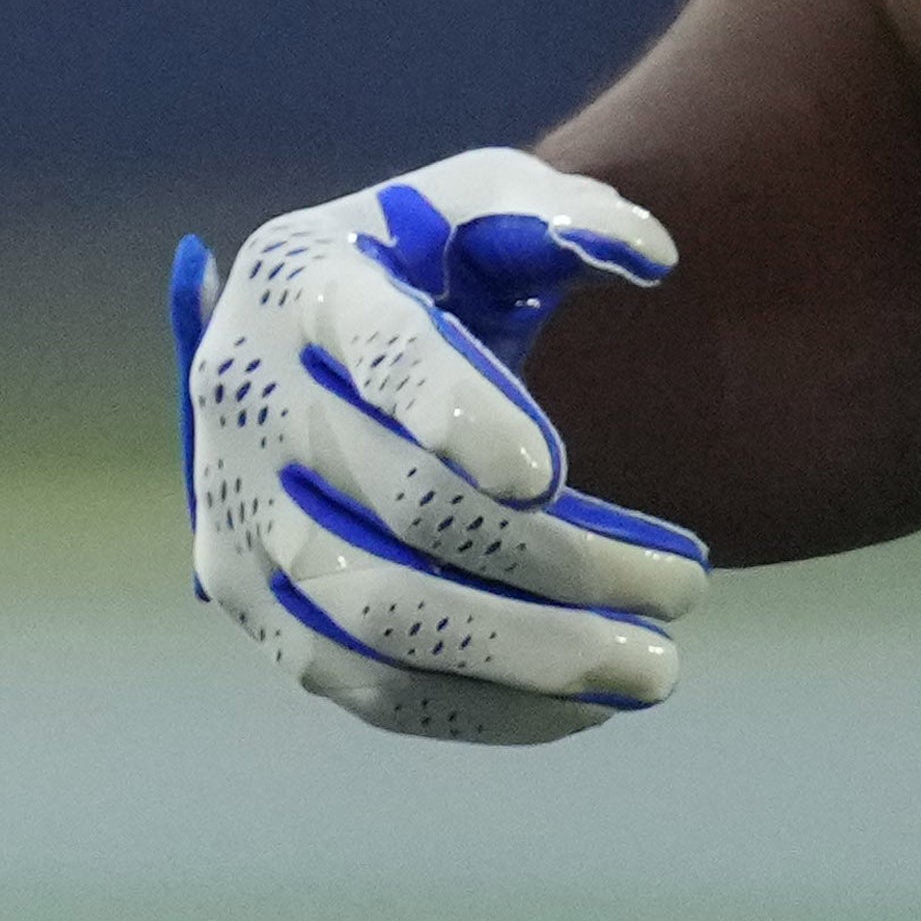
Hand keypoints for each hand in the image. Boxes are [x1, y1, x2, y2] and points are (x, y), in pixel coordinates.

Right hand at [173, 150, 711, 744]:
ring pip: (379, 617)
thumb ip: (563, 215)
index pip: (374, 349)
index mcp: (298, 281)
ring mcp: (232, 512)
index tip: (549, 472)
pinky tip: (585, 704)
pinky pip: (362, 685)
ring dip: (530, 655)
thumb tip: (649, 256)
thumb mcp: (482, 210)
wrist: (320, 357)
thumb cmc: (428, 269)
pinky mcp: (250, 602)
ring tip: (657, 668)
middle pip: (402, 505)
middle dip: (560, 559)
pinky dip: (481, 709)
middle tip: (689, 586)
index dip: (454, 412)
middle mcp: (242, 396)